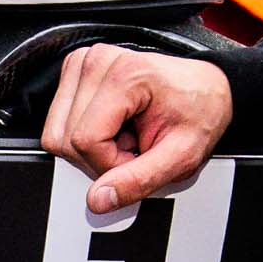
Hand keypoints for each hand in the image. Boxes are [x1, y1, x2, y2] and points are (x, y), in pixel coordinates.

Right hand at [43, 42, 239, 216]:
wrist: (206, 86)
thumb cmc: (199, 112)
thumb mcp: (181, 156)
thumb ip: (139, 180)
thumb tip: (98, 199)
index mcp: (123, 75)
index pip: (84, 141)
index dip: (110, 164)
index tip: (140, 157)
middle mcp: (96, 62)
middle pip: (65, 139)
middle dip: (98, 158)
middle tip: (134, 147)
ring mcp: (82, 63)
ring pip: (56, 134)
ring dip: (90, 147)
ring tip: (125, 135)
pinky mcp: (75, 71)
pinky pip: (59, 122)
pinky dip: (84, 134)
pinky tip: (114, 126)